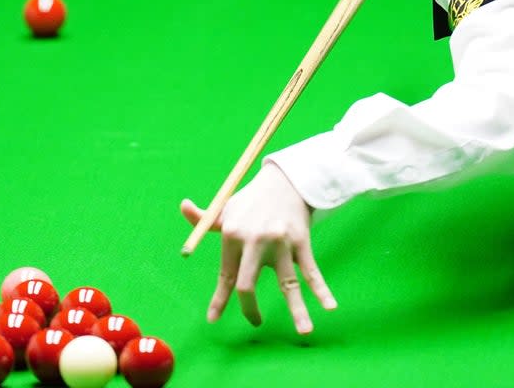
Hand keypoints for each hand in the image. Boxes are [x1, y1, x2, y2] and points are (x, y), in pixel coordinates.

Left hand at [180, 163, 336, 334]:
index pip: (225, 275)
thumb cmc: (252, 200)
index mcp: (232, 234)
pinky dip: (322, 290)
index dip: (219, 300)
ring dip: (298, 310)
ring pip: (288, 284)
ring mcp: (281, 242)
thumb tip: (183, 206)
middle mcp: (255, 240)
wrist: (286, 180)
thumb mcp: (226, 208)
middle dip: (250, 309)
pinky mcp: (301, 241)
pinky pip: (311, 271)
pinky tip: (330, 307)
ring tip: (304, 332)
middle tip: (254, 321)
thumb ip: (204, 217)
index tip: (213, 318)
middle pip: (248, 284)